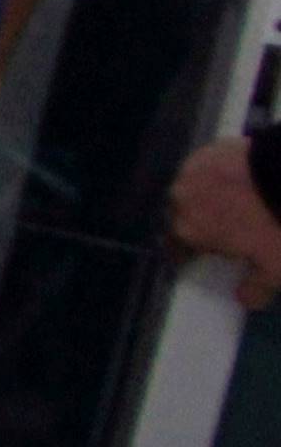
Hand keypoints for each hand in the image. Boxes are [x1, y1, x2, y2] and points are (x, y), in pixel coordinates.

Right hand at [175, 136, 280, 308]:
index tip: (207, 256)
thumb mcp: (275, 269)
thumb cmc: (276, 224)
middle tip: (231, 227)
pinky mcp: (212, 147)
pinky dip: (221, 173)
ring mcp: (194, 169)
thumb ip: (254, 289)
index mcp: (188, 230)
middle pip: (185, 215)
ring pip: (195, 188)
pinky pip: (209, 166)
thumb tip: (243, 299)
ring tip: (238, 199)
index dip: (193, 253)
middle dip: (203, 222)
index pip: (176, 247)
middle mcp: (182, 198)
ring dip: (209, 195)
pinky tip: (242, 177)